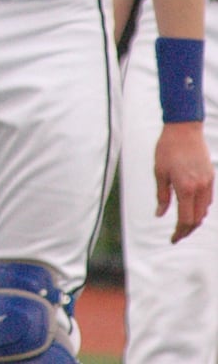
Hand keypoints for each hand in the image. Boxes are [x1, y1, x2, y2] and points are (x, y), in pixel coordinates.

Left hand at [156, 120, 213, 242]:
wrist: (184, 129)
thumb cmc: (167, 149)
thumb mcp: (159, 172)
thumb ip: (162, 196)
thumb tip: (160, 214)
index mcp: (185, 188)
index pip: (186, 219)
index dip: (180, 232)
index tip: (173, 239)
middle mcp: (200, 188)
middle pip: (198, 218)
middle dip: (187, 229)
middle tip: (177, 235)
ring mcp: (207, 182)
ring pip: (204, 210)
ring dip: (195, 220)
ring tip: (183, 225)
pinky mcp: (210, 177)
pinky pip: (208, 199)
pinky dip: (200, 208)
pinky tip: (191, 208)